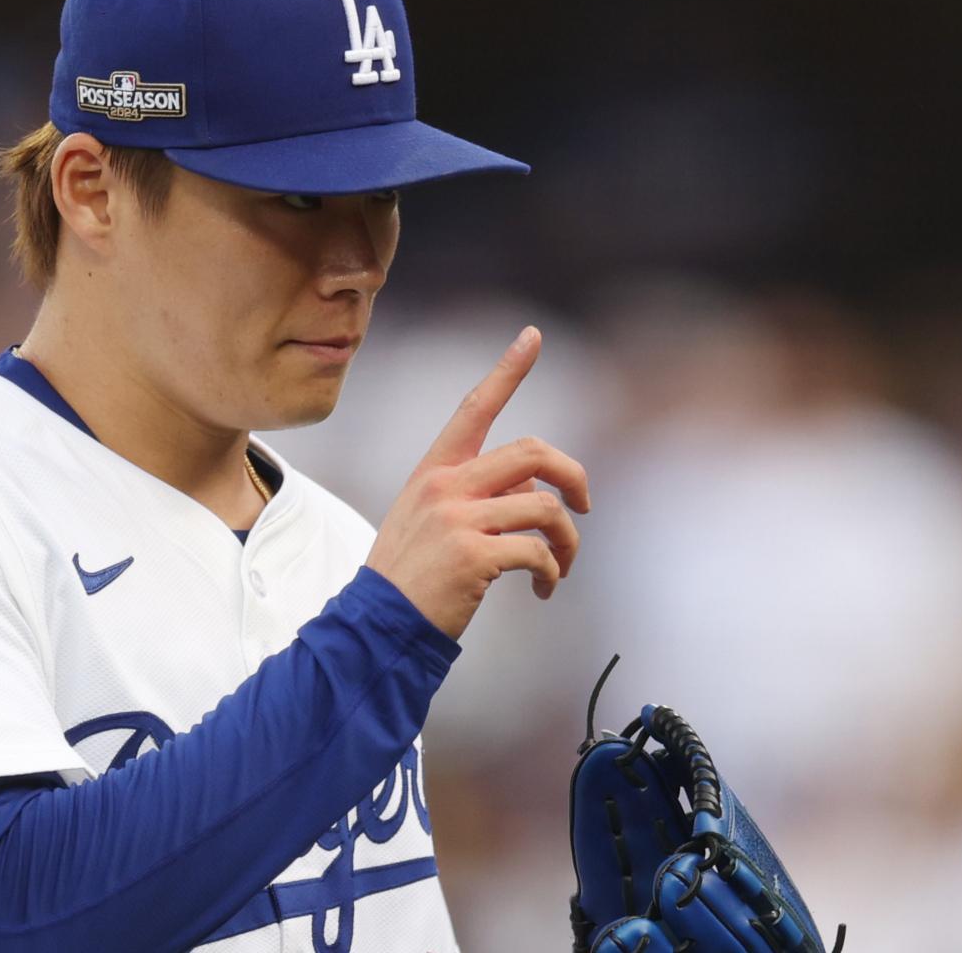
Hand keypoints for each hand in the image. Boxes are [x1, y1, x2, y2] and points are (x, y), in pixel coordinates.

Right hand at [365, 326, 590, 639]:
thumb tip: (534, 494)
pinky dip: (553, 572)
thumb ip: (477, 496)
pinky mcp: (474, 555)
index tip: (532, 336)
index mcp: (435, 472)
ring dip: (568, 540)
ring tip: (561, 567)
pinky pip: (538, 552)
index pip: (475, 408)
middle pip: (532, 452)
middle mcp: (446, 486)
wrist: (377, 626)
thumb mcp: (432, 521)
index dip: (507, 370)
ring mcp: (459, 519)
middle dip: (571, 476)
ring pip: (544, 507)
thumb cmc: (410, 577)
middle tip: (583, 506)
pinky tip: (545, 589)